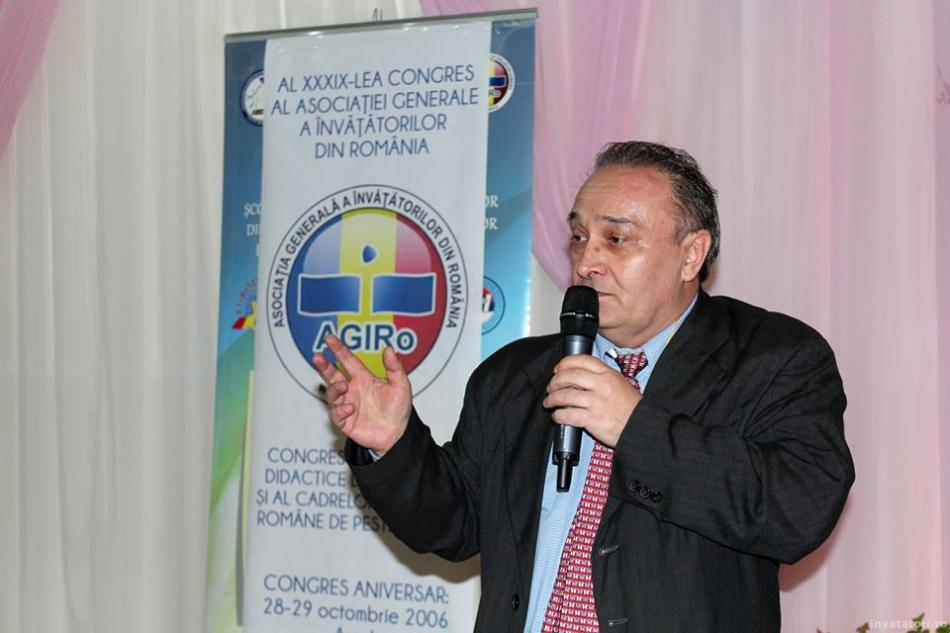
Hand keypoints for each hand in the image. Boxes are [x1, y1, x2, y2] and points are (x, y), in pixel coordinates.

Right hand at [312, 335, 411, 455]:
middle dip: (323, 366)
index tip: (329, 338)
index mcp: (363, 378)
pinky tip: (350, 408)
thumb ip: (394, 367)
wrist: (398, 434)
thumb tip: (388, 347)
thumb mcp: (401, 385)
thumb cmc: (398, 408)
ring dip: (334, 388)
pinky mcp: (345, 421)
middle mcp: (352, 390)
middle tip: (317, 357)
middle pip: (332, 375)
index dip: (339, 349)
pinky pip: (336, 414)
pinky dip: (341, 409)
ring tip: (342, 385)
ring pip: (332, 394)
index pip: (348, 361)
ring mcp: (347, 405)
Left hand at [542, 355, 641, 446]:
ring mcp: (596, 402)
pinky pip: (568, 415)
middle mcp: (601, 385)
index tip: (558, 368)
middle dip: (555, 381)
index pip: (582, 360)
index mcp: (608, 374)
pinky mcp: (592, 419)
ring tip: (549, 402)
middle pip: (570, 376)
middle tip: (551, 387)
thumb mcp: (619, 383)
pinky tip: (558, 416)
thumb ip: (601, 377)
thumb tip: (579, 376)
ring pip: (566, 396)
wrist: (641, 426)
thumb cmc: (631, 408)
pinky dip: (559, 415)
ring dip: (553, 399)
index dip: (566, 363)